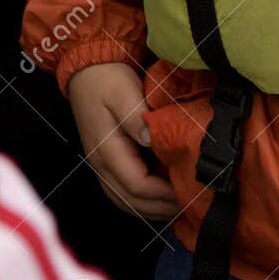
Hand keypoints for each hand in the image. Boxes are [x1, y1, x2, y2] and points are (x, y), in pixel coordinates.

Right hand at [67, 63, 179, 220]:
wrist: (87, 70)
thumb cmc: (108, 79)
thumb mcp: (124, 92)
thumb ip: (136, 117)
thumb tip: (150, 139)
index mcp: (107, 150)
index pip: (137, 184)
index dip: (163, 194)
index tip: (188, 192)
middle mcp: (101, 164)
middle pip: (131, 200)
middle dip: (161, 208)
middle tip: (191, 206)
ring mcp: (101, 165)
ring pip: (125, 201)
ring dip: (152, 209)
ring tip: (178, 207)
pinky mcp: (106, 162)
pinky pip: (122, 192)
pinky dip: (141, 201)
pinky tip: (160, 199)